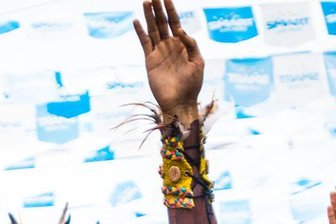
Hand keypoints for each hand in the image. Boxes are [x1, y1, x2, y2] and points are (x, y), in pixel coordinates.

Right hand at [134, 0, 204, 120]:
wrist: (181, 102)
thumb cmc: (193, 85)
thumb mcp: (198, 62)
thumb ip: (191, 45)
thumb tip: (180, 30)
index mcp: (182, 45)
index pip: (175, 22)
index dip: (171, 9)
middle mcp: (169, 46)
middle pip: (162, 22)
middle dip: (158, 8)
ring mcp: (159, 52)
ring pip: (152, 30)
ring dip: (149, 16)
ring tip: (145, 2)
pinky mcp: (150, 61)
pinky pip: (144, 43)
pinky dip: (140, 32)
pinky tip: (136, 22)